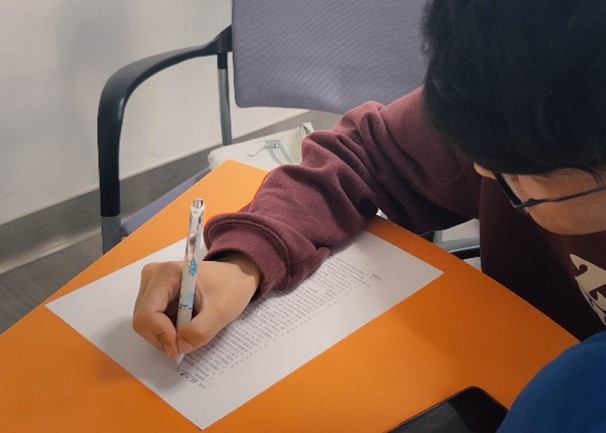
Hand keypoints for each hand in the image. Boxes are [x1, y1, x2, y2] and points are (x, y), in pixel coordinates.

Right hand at [133, 253, 259, 359]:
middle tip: (189, 339)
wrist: (235, 276)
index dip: (163, 335)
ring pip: (146, 324)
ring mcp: (151, 285)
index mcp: (166, 274)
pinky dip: (168, 329)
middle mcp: (152, 277)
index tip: (182, 346)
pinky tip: (186, 322)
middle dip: (165, 336)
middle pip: (143, 321)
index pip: (148, 314)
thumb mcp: (222, 310)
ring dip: (167, 334)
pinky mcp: (155, 294)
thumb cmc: (231, 287)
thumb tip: (179, 347)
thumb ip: (201, 330)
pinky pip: (153, 321)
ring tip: (191, 326)